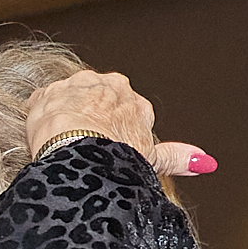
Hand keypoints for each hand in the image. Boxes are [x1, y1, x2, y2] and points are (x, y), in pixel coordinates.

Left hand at [23, 70, 213, 175]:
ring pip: (72, 98)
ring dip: (66, 116)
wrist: (78, 152)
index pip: (127, 113)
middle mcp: (110, 87)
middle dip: (91, 119)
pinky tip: (44, 135)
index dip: (115, 134)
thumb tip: (205, 163)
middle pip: (99, 101)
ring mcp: (79, 86)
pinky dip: (42, 116)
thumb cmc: (114, 159)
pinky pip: (44, 100)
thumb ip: (177, 157)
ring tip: (63, 142)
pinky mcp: (50, 91)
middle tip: (84, 146)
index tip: (108, 148)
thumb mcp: (151, 160)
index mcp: (136, 102)